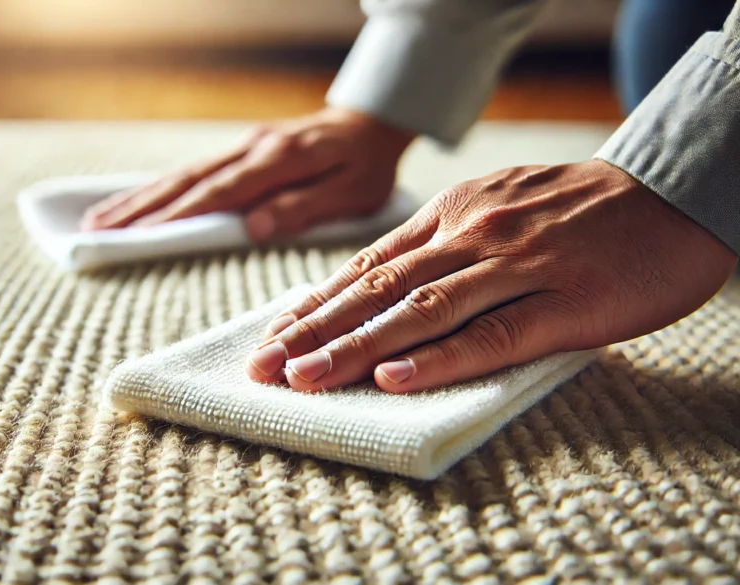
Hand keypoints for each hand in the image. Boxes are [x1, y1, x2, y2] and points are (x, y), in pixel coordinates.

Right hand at [79, 108, 414, 240]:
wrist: (371, 122)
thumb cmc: (367, 166)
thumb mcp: (354, 193)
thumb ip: (304, 208)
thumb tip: (253, 228)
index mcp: (281, 160)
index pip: (220, 193)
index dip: (179, 216)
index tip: (139, 237)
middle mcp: (253, 148)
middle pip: (188, 181)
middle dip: (141, 208)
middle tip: (96, 231)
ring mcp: (243, 146)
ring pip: (183, 174)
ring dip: (140, 197)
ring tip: (99, 219)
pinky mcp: (241, 149)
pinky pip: (194, 170)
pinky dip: (160, 187)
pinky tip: (135, 202)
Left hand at [245, 160, 736, 392]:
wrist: (671, 193)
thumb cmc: (577, 210)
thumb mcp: (495, 204)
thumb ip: (440, 242)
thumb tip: (378, 282)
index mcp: (452, 214)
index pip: (368, 265)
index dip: (316, 304)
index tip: (274, 336)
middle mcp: (472, 238)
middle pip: (378, 290)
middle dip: (314, 330)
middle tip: (264, 366)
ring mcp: (516, 270)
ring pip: (420, 313)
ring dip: (356, 348)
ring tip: (305, 377)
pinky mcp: (563, 305)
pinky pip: (493, 335)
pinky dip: (440, 359)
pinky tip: (393, 379)